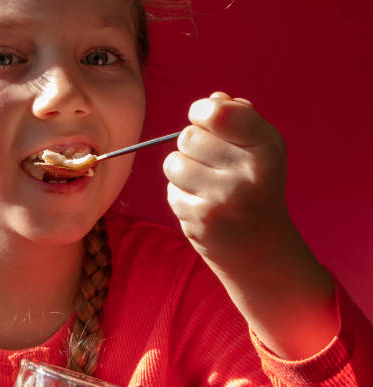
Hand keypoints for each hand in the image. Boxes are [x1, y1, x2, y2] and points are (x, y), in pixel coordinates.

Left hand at [163, 91, 288, 273]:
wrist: (262, 249)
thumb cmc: (256, 188)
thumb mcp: (261, 150)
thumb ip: (238, 118)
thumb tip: (212, 100)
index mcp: (266, 146)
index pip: (217, 112)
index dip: (201, 112)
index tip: (203, 120)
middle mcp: (248, 171)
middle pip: (188, 137)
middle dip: (192, 148)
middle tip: (211, 166)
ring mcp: (224, 198)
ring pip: (173, 163)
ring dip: (181, 172)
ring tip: (204, 186)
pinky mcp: (202, 220)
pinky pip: (171, 192)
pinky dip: (181, 197)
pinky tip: (203, 207)